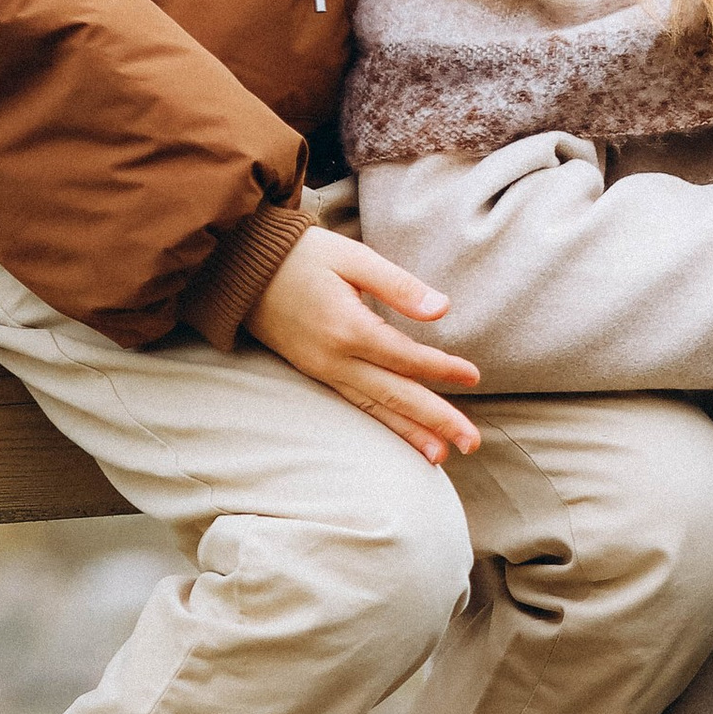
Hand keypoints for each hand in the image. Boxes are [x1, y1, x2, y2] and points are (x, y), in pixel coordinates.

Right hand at [248, 227, 481, 465]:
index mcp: (349, 329)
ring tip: (442, 457)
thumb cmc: (302, 256)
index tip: (474, 377)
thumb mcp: (353, 258)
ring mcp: (323, 371)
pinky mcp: (316, 373)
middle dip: (436, 421)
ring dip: (410, 434)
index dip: (442, 369)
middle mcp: (335, 360)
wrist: (238, 270)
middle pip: (395, 395)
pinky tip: (401, 436)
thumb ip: (399, 286)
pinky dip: (381, 424)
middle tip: (472, 442)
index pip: (406, 358)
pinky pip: (355, 405)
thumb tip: (443, 309)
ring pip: (374, 409)